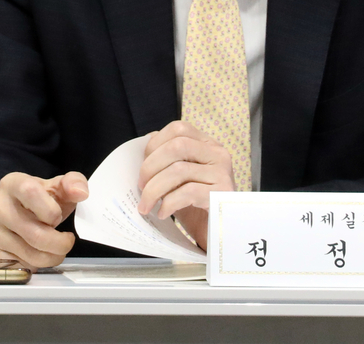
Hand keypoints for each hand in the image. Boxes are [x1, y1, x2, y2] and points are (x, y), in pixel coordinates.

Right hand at [0, 171, 88, 268]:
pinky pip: (17, 267)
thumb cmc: (37, 200)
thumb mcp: (56, 187)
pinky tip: (37, 255)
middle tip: (67, 242)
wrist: (7, 213)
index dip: (50, 209)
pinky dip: (34, 266)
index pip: (30, 192)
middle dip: (58, 243)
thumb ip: (73, 183)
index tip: (58, 216)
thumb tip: (81, 192)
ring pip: (27, 253)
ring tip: (56, 250)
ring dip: (50, 257)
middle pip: (33, 232)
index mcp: (13, 183)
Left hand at [137, 121, 235, 249]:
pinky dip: (169, 203)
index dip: (155, 143)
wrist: (219, 234)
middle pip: (177, 146)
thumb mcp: (180, 179)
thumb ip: (167, 162)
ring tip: (146, 205)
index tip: (143, 163)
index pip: (179, 129)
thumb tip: (142, 152)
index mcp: (207, 144)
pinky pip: (188, 192)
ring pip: (179, 170)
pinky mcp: (222, 195)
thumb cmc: (196, 206)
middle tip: (140, 186)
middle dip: (151, 166)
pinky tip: (163, 213)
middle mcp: (217, 154)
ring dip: (155, 189)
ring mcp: (222, 173)